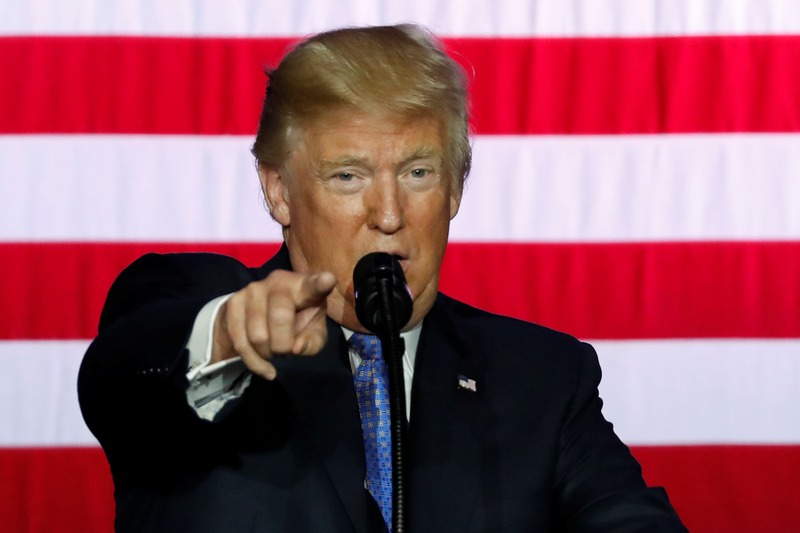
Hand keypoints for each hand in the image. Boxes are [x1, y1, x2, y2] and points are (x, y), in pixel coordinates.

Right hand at [212, 270, 336, 379]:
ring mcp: (253, 289)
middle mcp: (278, 281)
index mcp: (305, 286)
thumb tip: (295, 347)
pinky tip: (265, 368)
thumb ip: (312, 342)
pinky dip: (254, 362)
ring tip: (273, 351)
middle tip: (286, 350)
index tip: (328, 280)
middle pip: (279, 318)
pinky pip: (240, 341)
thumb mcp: (313, 334)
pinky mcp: (233, 302)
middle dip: (283, 345)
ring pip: (257, 335)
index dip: (321, 283)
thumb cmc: (299, 322)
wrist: (264, 315)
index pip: (314, 285)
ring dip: (267, 354)